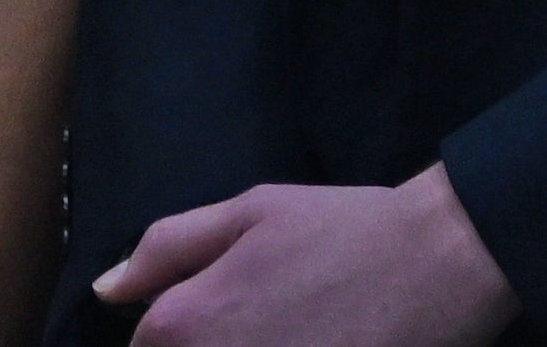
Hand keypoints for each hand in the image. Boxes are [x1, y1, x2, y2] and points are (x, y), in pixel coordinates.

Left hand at [95, 165, 518, 346]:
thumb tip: (108, 290)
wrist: (439, 261)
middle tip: (271, 321)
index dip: (174, 336)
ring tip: (296, 329)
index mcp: (186, 323)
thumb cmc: (341, 229)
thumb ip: (167, 250)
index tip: (228, 317)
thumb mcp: (247, 213)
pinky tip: (317, 342)